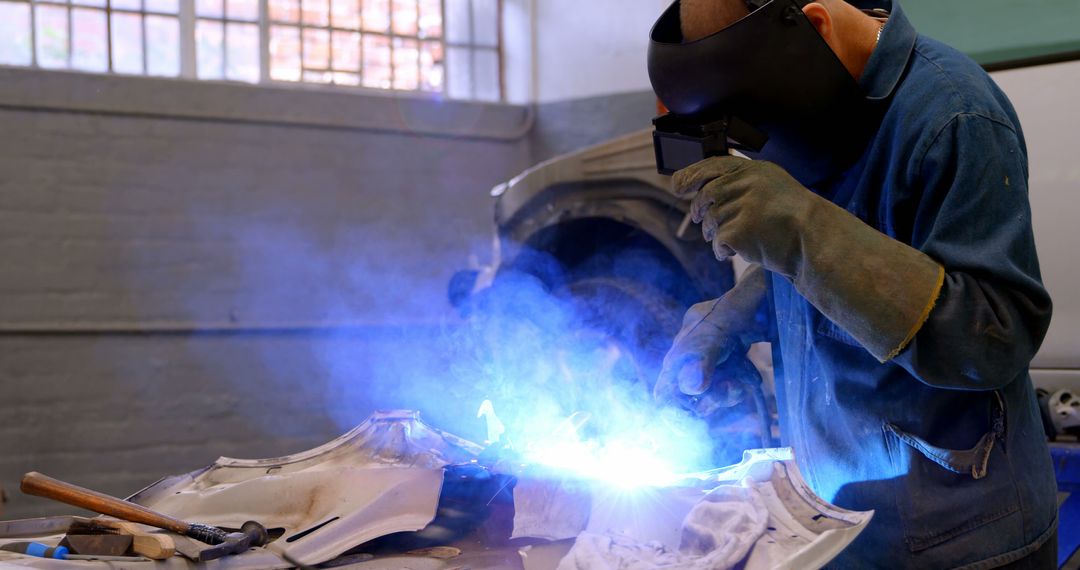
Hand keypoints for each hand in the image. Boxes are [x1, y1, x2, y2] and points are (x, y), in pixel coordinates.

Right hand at [654, 266, 768, 404]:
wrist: (764, 290)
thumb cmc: (738, 307)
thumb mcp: (719, 333)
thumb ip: (703, 360)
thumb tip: (691, 388)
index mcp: (681, 352)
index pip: (665, 393)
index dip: (676, 414)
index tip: (697, 428)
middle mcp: (690, 356)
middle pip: (691, 396)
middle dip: (712, 400)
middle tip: (732, 392)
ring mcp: (710, 356)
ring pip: (712, 389)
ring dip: (729, 392)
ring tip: (745, 381)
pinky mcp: (728, 355)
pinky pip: (729, 379)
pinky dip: (740, 380)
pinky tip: (751, 375)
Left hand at [673, 155, 810, 270]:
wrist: (814, 240)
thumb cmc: (795, 218)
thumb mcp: (772, 187)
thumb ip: (742, 183)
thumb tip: (705, 189)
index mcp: (754, 170)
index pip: (712, 166)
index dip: (690, 175)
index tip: (677, 185)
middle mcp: (745, 184)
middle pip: (706, 196)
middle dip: (699, 210)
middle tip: (699, 219)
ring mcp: (741, 206)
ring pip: (711, 222)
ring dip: (714, 234)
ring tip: (734, 239)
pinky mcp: (739, 230)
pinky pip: (718, 242)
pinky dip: (722, 251)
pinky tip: (734, 252)